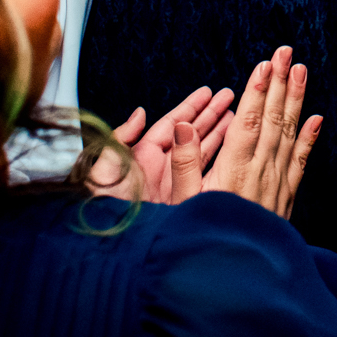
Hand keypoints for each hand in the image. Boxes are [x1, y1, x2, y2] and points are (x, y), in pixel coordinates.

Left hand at [90, 85, 235, 202]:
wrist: (110, 244)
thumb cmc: (100, 206)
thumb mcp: (105, 166)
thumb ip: (121, 137)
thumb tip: (140, 113)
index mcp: (144, 156)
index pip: (173, 125)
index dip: (191, 108)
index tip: (208, 93)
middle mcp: (161, 168)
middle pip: (191, 134)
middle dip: (210, 115)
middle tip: (229, 97)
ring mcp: (173, 184)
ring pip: (201, 152)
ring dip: (219, 134)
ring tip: (236, 117)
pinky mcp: (183, 201)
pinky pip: (204, 175)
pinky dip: (218, 161)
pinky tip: (232, 149)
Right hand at [182, 46, 321, 219]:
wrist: (237, 275)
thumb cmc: (205, 234)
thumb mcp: (183, 203)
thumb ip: (184, 162)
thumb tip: (183, 125)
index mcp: (234, 170)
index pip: (249, 121)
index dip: (257, 91)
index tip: (265, 64)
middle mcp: (261, 171)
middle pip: (273, 119)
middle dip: (279, 82)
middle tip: (285, 51)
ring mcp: (277, 182)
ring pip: (289, 132)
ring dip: (296, 99)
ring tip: (301, 70)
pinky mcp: (286, 195)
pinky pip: (301, 160)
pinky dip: (309, 137)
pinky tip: (317, 117)